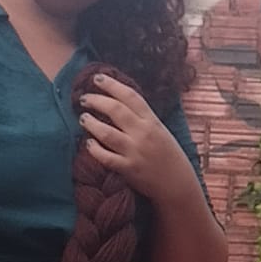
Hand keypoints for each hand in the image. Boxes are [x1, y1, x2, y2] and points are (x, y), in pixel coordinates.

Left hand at [79, 73, 193, 202]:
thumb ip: (142, 117)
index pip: (130, 96)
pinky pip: (106, 157)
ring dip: (91, 123)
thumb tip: (119, 101)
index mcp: (152, 121)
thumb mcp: (160, 130)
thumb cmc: (168, 154)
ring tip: (83, 118)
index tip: (97, 78)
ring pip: (107, 133)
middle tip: (84, 98)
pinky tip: (88, 144)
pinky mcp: (128, 169)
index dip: (112, 84)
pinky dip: (94, 149)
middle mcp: (143, 133)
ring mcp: (135, 151)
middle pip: (115, 110)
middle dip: (96, 100)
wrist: (177, 183)